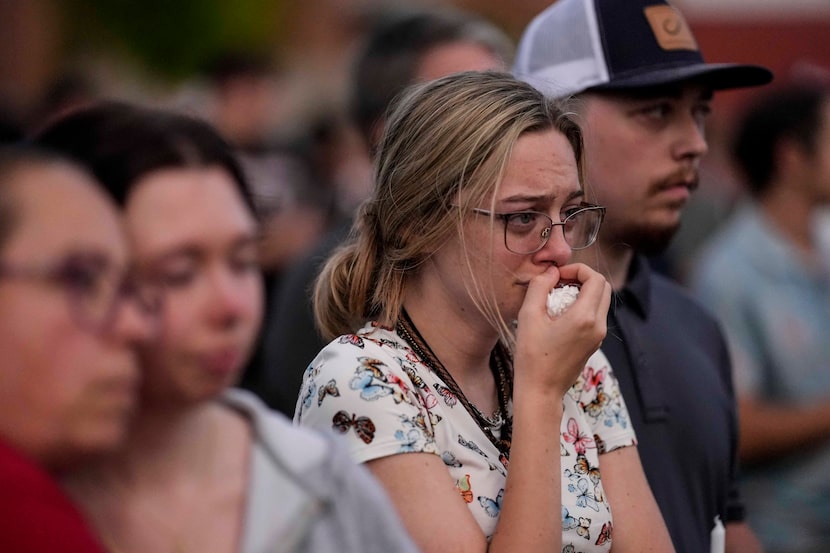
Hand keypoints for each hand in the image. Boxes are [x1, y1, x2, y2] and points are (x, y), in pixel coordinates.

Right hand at [512, 263, 610, 395]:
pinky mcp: (594, 343)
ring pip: (601, 301)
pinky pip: (595, 316)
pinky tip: (560, 315)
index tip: (558, 275)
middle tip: (559, 283)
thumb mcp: (528, 316)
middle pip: (603, 288)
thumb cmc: (532, 356)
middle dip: (583, 279)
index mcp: (585, 317)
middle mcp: (598, 326)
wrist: (540, 390)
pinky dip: (583, 307)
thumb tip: (551, 271)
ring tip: (557, 298)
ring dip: (583, 292)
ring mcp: (599, 336)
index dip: (577, 269)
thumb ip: (540, 287)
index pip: (595, 279)